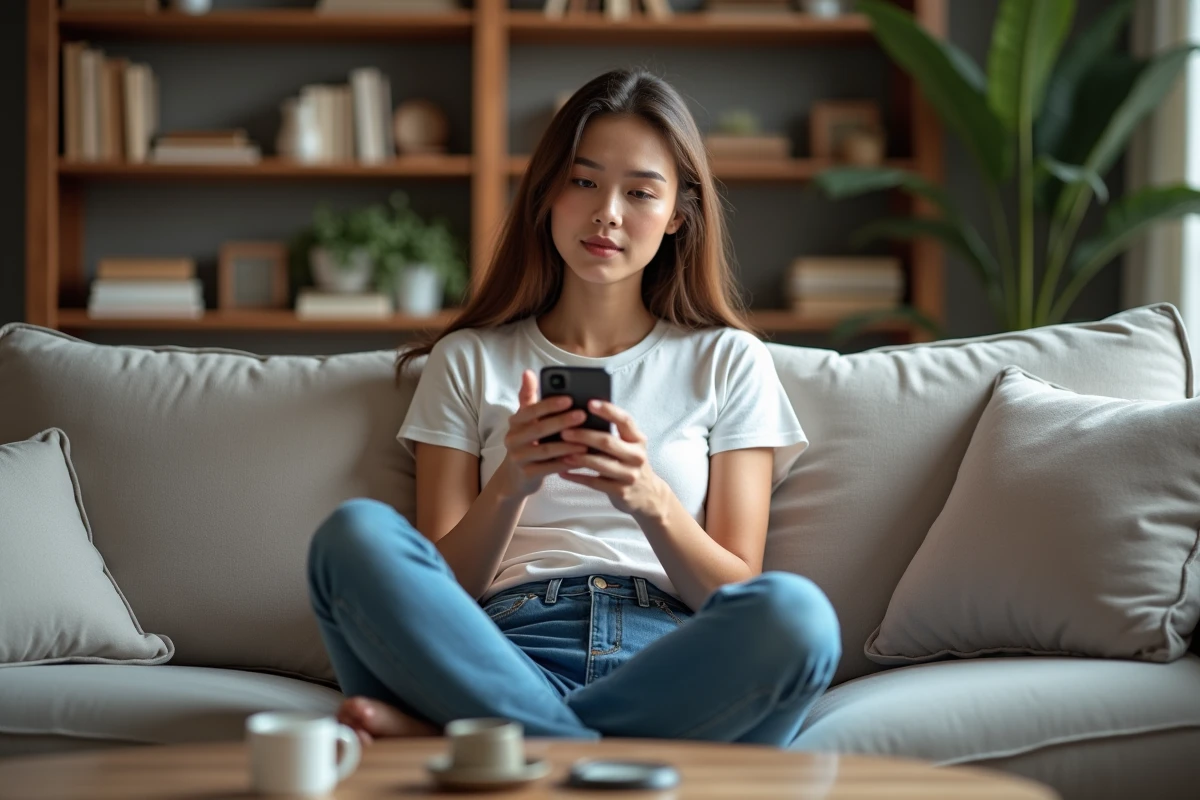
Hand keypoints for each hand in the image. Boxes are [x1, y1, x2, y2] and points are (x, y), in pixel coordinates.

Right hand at [495, 369, 589, 499]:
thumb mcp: (525, 419)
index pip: (531, 410)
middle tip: (583, 415)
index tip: (570, 398)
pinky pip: (549, 468)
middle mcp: (513, 439)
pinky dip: (566, 463)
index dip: (549, 404)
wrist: (515, 477)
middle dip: (562, 421)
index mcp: (515, 422)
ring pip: (546, 450)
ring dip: (567, 445)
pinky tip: (582, 459)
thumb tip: (528, 372)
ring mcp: (519, 458)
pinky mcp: (527, 474)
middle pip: (539, 429)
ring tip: (587, 440)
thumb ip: (529, 397)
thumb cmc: (527, 442)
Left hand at [557, 400, 666, 517]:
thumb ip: (613, 433)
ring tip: (560, 453)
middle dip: (584, 436)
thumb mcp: (628, 446)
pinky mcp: (621, 492)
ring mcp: (630, 475)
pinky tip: (562, 472)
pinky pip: (594, 483)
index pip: (625, 420)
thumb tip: (582, 415)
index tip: (589, 403)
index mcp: (638, 439)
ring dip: (578, 458)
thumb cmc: (629, 463)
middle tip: (564, 431)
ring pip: (599, 464)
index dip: (608, 411)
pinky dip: (577, 477)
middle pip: (608, 442)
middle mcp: (637, 456)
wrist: (647, 494)